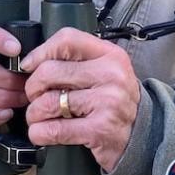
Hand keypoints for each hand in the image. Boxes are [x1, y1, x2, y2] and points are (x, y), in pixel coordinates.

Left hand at [20, 28, 140, 171]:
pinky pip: (54, 129)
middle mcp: (111, 75)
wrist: (144, 135)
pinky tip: (40, 133)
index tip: (30, 65)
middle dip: (32, 87)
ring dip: (34, 113)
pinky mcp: (100, 130)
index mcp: (110, 55)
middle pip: (49, 71)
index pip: (67, 39)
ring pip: (48, 102)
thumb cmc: (114, 101)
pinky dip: (39, 132)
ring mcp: (107, 102)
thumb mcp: (105, 71)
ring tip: (38, 117)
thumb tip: (31, 62)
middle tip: (34, 97)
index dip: (40, 51)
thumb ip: (77, 61)